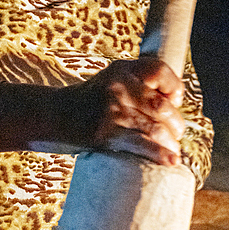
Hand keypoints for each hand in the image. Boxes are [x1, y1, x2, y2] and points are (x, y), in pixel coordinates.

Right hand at [0, 56, 186, 165]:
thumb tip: (172, 107)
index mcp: (122, 69)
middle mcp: (118, 85)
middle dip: (175, 124)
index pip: (159, 71)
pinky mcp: (106, 132)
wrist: (52, 116)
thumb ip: (136, 86)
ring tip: (173, 152)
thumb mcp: (110, 82)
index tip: (174, 102)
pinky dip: (160, 154)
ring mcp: (111, 108)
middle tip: (175, 134)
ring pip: (155, 127)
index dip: (174, 87)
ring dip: (170, 143)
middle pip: (161, 105)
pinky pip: (141, 143)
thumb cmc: (88, 103)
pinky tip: (171, 160)